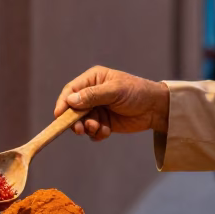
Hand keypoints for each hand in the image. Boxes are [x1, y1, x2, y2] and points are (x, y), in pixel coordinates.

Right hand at [54, 66, 169, 141]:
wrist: (156, 109)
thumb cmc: (137, 92)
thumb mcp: (115, 91)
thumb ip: (93, 96)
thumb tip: (71, 101)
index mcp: (93, 79)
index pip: (71, 91)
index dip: (63, 103)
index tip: (59, 115)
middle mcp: (92, 94)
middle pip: (73, 109)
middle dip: (76, 120)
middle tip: (80, 129)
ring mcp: (97, 109)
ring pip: (82, 122)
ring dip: (89, 128)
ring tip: (100, 128)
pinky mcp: (103, 122)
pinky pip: (92, 131)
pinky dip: (98, 134)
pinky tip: (107, 131)